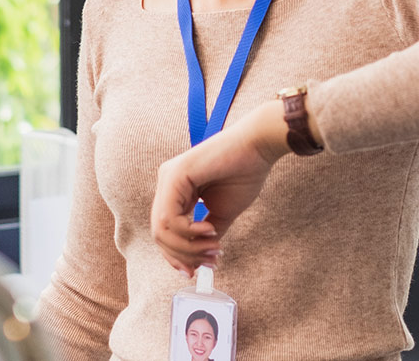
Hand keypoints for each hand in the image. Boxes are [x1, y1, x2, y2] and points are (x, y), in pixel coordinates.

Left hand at [152, 99, 293, 274]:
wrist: (258, 148)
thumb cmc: (244, 174)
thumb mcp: (221, 213)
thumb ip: (206, 234)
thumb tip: (200, 260)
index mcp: (175, 190)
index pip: (164, 231)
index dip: (178, 256)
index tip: (196, 271)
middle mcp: (166, 182)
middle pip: (160, 234)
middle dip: (183, 255)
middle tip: (209, 262)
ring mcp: (168, 177)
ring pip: (162, 229)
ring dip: (188, 247)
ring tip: (213, 247)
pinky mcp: (174, 176)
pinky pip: (170, 217)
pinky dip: (189, 233)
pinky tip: (209, 230)